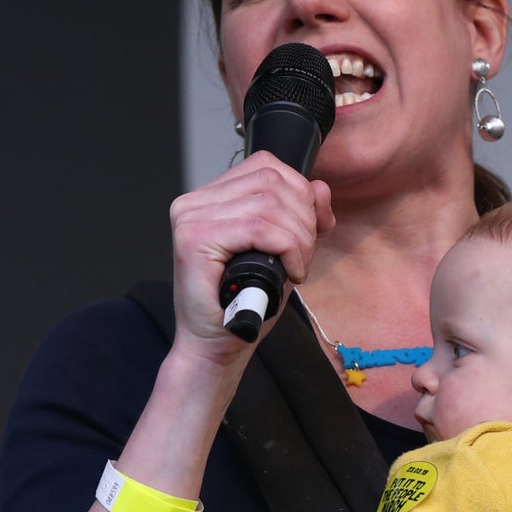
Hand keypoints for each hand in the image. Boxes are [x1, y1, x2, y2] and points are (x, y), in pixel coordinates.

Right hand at [169, 153, 334, 354]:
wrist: (217, 345)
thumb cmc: (245, 302)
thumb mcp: (285, 250)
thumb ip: (302, 217)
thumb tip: (320, 189)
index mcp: (211, 197)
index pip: (266, 166)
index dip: (301, 193)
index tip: (312, 229)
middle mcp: (194, 202)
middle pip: (271, 181)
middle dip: (304, 218)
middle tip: (304, 255)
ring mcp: (190, 218)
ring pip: (268, 204)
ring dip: (298, 238)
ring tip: (297, 266)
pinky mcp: (195, 239)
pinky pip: (259, 228)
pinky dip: (287, 249)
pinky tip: (290, 272)